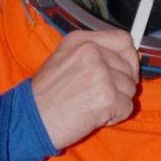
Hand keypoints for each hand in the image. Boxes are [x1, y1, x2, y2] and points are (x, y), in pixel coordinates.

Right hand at [31, 29, 138, 149]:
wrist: (29, 119)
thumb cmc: (44, 97)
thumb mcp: (64, 60)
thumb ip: (93, 56)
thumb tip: (124, 61)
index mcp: (81, 41)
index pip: (123, 40)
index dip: (129, 58)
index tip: (125, 71)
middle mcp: (91, 52)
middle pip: (129, 68)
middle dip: (120, 86)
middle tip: (98, 97)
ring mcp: (100, 73)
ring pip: (130, 89)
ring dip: (117, 102)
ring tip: (91, 106)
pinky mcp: (107, 97)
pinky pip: (128, 108)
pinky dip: (115, 117)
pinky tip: (94, 117)